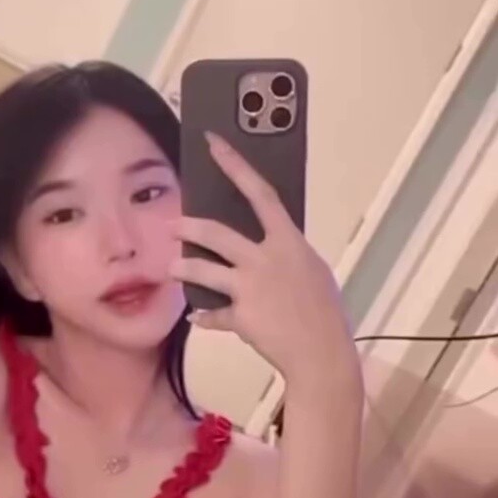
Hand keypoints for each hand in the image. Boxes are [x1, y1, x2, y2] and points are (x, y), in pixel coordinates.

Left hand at [171, 133, 360, 394]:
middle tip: (171, 225)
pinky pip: (215, 315)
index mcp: (289, 242)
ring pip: (204, 271)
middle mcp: (266, 259)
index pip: (260, 193)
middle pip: (217, 233)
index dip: (235, 166)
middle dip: (190, 226)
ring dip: (184, 268)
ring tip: (171, 268)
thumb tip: (267, 247)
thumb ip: (286, 256)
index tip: (213, 144)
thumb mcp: (312, 272)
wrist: (322, 353)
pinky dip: (206, 317)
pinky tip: (197, 316)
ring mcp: (251, 288)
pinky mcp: (240, 317)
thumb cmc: (326, 311)